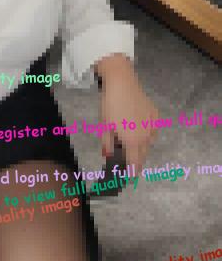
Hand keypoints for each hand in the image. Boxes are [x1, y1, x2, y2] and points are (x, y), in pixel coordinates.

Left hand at [97, 55, 158, 173]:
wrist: (121, 83)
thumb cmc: (110, 106)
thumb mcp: (104, 126)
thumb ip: (107, 144)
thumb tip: (108, 156)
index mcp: (133, 141)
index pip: (135, 163)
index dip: (132, 172)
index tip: (129, 176)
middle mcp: (146, 136)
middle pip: (143, 155)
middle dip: (136, 159)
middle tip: (127, 160)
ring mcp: (153, 125)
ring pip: (148, 142)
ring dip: (140, 145)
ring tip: (130, 140)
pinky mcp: (156, 115)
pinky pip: (152, 130)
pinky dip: (146, 132)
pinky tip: (137, 126)